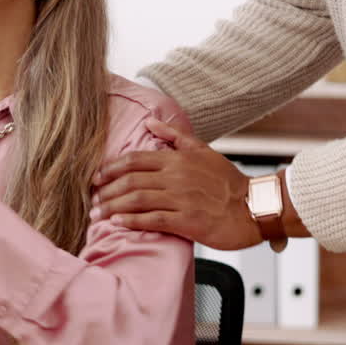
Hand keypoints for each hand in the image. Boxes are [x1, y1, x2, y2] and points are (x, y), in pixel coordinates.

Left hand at [91, 118, 262, 250]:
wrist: (254, 206)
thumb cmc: (228, 182)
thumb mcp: (203, 150)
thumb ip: (175, 137)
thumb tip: (151, 121)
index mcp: (178, 159)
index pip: (135, 159)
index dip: (111, 168)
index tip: (96, 178)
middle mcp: (176, 176)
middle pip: (130, 180)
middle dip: (106, 190)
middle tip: (91, 199)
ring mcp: (181, 199)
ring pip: (137, 199)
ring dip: (112, 206)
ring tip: (98, 214)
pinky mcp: (187, 221)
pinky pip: (152, 220)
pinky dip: (131, 221)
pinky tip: (118, 223)